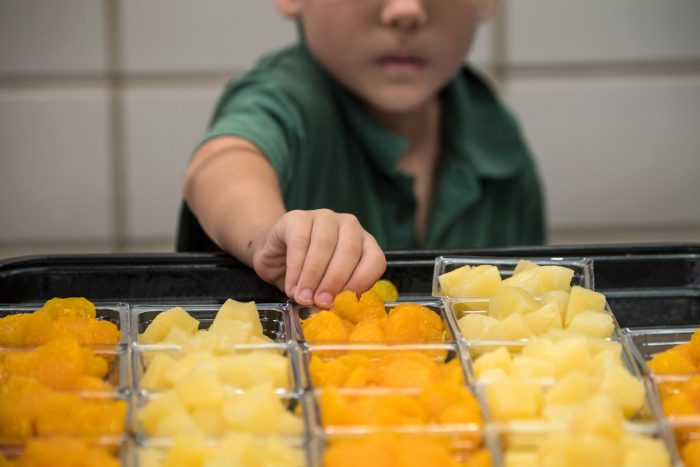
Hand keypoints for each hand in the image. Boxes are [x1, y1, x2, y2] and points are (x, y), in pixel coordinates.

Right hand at [249, 209, 385, 308]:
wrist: (275, 254)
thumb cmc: (306, 273)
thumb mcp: (326, 286)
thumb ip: (334, 295)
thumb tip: (329, 311)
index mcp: (365, 244)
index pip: (374, 260)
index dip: (360, 283)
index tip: (342, 303)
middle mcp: (349, 226)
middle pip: (349, 251)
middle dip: (334, 281)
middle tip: (320, 302)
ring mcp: (325, 217)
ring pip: (324, 244)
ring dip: (313, 276)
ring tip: (303, 297)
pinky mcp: (298, 217)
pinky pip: (300, 242)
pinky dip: (295, 269)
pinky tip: (291, 286)